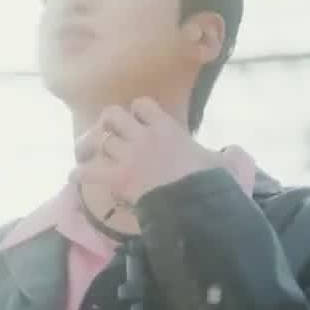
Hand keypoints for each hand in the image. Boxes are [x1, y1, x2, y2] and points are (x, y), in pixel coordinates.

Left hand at [74, 97, 221, 206]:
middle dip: (108, 124)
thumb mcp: (221, 164)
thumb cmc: (209, 183)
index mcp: (167, 128)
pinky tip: (74, 177)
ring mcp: (128, 156)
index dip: (136, 111)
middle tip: (108, 136)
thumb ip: (225, 155)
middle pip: (112, 115)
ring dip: (91, 148)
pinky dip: (79, 174)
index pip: (142, 104)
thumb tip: (235, 152)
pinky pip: (88, 171)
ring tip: (86, 154)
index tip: (137, 121)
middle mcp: (143, 136)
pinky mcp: (117, 178)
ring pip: (99, 141)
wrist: (195, 205)